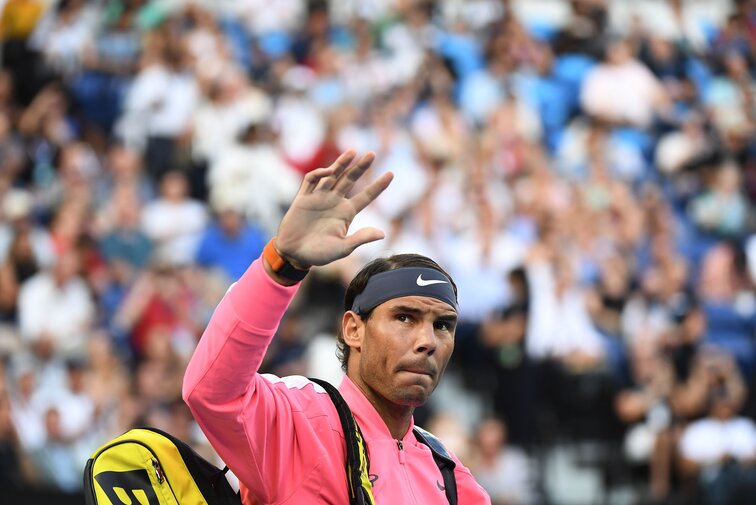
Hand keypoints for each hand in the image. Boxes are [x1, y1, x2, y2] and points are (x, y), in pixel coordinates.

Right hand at [274, 150, 392, 268]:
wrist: (294, 255)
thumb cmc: (319, 254)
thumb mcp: (343, 248)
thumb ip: (360, 238)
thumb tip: (383, 233)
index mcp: (346, 213)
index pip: (366, 196)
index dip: (378, 185)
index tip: (391, 174)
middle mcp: (335, 202)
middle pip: (351, 180)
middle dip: (361, 167)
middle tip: (372, 154)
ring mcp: (319, 198)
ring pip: (333, 175)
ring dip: (342, 163)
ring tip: (353, 152)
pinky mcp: (304, 198)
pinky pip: (311, 180)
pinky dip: (319, 173)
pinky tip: (329, 171)